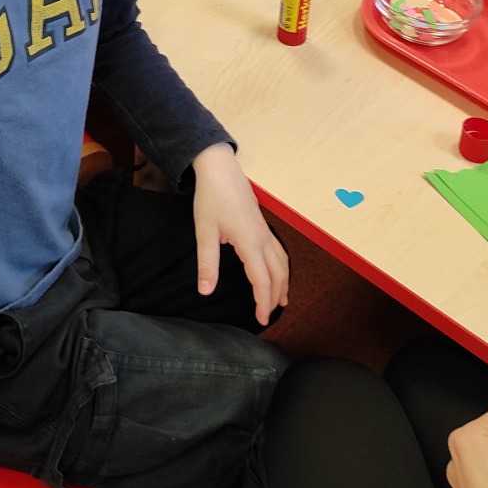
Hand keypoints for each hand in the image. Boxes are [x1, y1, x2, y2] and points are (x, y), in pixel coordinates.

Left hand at [192, 143, 288, 325]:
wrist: (219, 168)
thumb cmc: (211, 198)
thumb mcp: (205, 232)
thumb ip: (207, 263)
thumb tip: (206, 291)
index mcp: (250, 242)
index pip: (262, 280)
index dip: (262, 302)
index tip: (261, 320)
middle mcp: (262, 238)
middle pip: (278, 273)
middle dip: (275, 296)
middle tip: (268, 315)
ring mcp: (264, 229)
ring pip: (282, 261)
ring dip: (283, 282)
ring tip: (281, 300)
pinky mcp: (262, 224)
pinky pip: (278, 250)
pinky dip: (281, 267)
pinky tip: (275, 270)